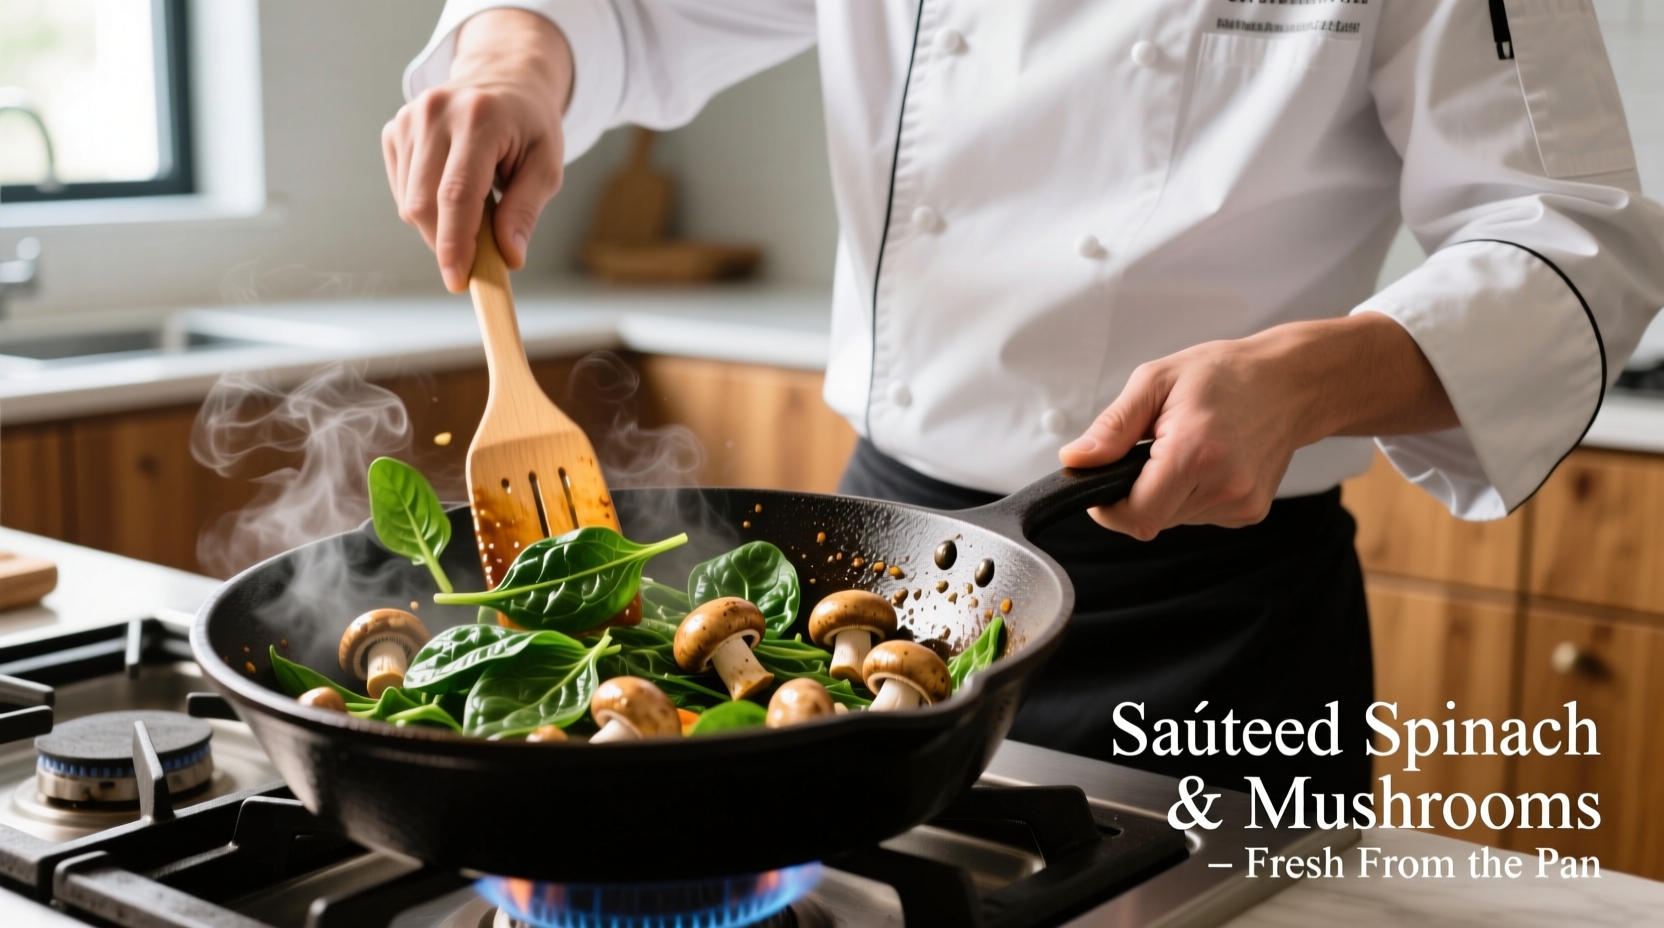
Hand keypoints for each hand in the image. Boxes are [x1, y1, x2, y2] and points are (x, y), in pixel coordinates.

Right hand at [382, 10, 573, 291]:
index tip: (457, 281)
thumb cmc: (530, 126)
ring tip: (475, 205)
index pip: (456, 194)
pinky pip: (403, 191)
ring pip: (410, 202)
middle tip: (478, 256)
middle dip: (447, 242)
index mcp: (479, 118)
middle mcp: (435, 113)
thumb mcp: (547, 165)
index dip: (454, 243)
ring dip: (439, 224)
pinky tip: (452, 188)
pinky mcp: (394, 129)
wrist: (504, 79)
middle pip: (425, 203)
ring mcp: (408, 119)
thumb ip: (525, 210)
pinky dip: (427, 206)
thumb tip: (509, 256)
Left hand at [1059, 314, 1457, 538]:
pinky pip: (1198, 516)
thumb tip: (1075, 461)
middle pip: (1150, 520)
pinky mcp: (1250, 512)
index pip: (1135, 516)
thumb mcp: (1156, 381)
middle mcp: (1223, 486)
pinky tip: (1205, 462)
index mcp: (1195, 452)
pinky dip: (1189, 495)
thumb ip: (1112, 427)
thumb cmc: (1224, 375)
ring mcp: (1241, 504)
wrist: (1291, 383)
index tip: (1101, 486)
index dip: (1107, 509)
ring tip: (1183, 449)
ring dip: (1163, 494)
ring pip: (1172, 520)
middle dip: (1134, 494)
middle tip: (1147, 452)